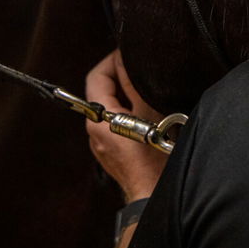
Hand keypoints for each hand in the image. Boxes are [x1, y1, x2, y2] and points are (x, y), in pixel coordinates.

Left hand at [85, 50, 168, 202]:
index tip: (129, 54)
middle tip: (144, 73)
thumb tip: (125, 59)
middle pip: (102, 92)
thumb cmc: (154, 156)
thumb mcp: (148, 110)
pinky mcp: (112, 152)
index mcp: (98, 118)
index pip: (96, 76)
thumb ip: (134, 82)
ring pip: (111, 109)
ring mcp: (102, 144)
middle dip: (122, 78)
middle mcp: (94, 131)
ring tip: (149, 94)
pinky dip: (129, 114)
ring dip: (128, 97)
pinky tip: (148, 116)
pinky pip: (116, 125)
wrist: (154, 193)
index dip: (112, 61)